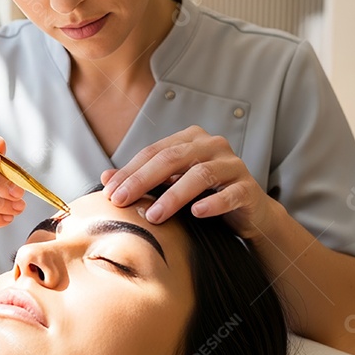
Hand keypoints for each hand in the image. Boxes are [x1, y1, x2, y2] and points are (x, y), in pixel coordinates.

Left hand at [100, 125, 276, 239]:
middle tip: (122, 201)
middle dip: (143, 180)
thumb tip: (105, 178)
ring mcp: (233, 165)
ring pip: (201, 174)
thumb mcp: (171, 184)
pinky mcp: (248, 187)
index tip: (109, 192)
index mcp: (191, 139)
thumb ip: (143, 178)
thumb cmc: (205, 195)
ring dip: (174, 196)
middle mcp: (212, 145)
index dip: (130, 171)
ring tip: (154, 215)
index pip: (154, 152)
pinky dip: (213, 203)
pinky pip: (231, 193)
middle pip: (173, 158)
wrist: (248, 212)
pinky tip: (197, 213)